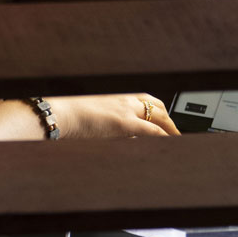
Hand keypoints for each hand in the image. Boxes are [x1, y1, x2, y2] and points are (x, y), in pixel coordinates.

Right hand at [51, 93, 179, 138]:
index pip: (144, 99)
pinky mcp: (124, 123)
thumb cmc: (69, 112)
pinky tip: (170, 141)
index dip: (157, 109)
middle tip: (174, 129)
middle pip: (155, 105)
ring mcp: (126, 109)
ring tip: (177, 138)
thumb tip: (119, 131)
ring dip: (170, 127)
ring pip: (158, 116)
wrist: (60, 112)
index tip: (162, 117)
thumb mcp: (92, 111)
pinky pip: (151, 129)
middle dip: (168, 117)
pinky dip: (164, 135)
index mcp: (117, 94)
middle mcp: (124, 98)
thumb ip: (108, 118)